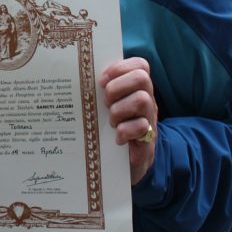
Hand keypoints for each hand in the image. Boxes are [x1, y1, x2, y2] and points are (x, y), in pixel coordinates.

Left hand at [99, 57, 157, 184]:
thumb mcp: (108, 107)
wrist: (126, 166)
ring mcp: (150, 120)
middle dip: (117, 87)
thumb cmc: (112, 129)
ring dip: (119, 110)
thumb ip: (102, 91)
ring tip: (110, 122)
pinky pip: (142, 127)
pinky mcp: (148, 140)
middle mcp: (147, 101)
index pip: (140, 65)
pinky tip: (117, 138)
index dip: (120, 67)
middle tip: (105, 102)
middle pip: (141, 78)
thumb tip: (81, 76)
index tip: (102, 80)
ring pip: (141, 100)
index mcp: (137, 90)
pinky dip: (125, 131)